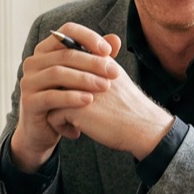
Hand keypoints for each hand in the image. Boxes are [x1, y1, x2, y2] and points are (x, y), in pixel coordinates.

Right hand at [9, 23, 118, 170]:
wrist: (46, 130)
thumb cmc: (66, 99)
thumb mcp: (82, 77)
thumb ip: (96, 57)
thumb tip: (116, 39)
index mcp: (46, 50)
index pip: (67, 31)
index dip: (88, 37)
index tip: (109, 51)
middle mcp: (34, 62)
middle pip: (65, 54)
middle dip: (93, 62)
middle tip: (114, 72)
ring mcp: (29, 82)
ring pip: (57, 73)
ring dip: (84, 79)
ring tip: (105, 86)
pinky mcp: (28, 102)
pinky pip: (51, 96)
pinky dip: (71, 97)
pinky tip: (89, 100)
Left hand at [49, 37, 172, 160]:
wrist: (143, 127)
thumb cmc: (130, 107)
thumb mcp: (116, 78)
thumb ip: (99, 67)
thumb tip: (77, 65)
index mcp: (96, 60)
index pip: (66, 64)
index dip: (66, 84)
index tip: (75, 99)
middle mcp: (84, 70)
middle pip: (56, 81)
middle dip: (59, 98)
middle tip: (71, 112)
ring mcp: (78, 88)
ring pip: (51, 98)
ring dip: (58, 112)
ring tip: (73, 124)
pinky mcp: (74, 107)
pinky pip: (52, 117)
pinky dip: (61, 127)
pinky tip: (77, 133)